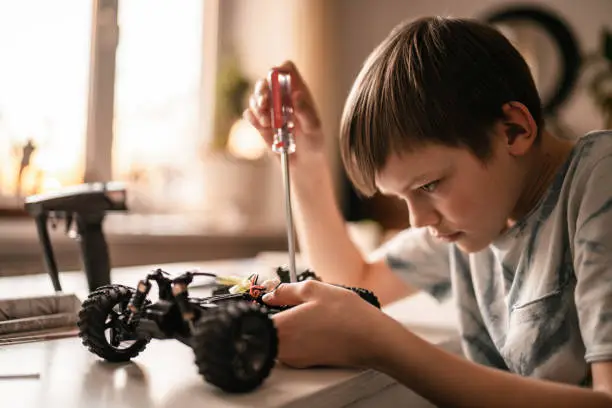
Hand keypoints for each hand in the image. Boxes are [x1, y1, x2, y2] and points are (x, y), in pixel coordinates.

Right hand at [243, 61, 325, 165]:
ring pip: (255, 98)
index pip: (287, 70)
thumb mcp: (314, 128)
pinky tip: (262, 127)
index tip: (274, 78)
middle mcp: (282, 97)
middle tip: (265, 103)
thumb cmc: (314, 142)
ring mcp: (269, 109)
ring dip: (257, 108)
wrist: (303, 162)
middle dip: (262, 90)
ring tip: (267, 123)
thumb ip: (306, 112)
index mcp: (297, 92)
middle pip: (265, 81)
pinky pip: (249, 114)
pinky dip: (252, 118)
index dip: (279, 70)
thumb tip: (296, 95)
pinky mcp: (260, 123)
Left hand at [262, 280, 389, 368]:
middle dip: (272, 316)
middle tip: (286, 302)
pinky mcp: (307, 363)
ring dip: (286, 326)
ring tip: (305, 313)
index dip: (256, 307)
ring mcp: (295, 359)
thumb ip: (284, 291)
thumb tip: (268, 293)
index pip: (253, 321)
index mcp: (281, 328)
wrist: (371, 339)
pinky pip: (292, 348)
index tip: (264, 298)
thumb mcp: (313, 290)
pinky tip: (315, 326)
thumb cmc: (345, 314)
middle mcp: (283, 348)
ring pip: (278, 340)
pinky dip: (297, 336)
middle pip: (264, 332)